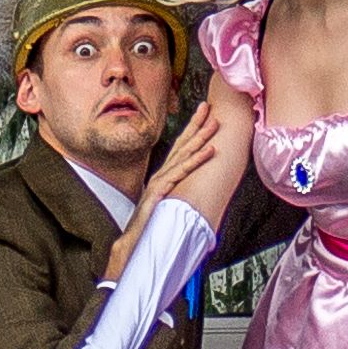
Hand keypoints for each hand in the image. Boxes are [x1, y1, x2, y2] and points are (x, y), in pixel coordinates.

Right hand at [132, 99, 227, 219]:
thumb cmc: (148, 225)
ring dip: (201, 137)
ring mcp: (161, 180)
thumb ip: (174, 196)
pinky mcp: (162, 190)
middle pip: (181, 144)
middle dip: (195, 124)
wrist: (133, 241)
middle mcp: (162, 174)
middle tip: (209, 107)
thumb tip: (188, 193)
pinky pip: (183, 172)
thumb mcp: (163, 206)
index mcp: (163, 176)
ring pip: (185, 154)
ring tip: (214, 124)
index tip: (202, 115)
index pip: (179, 148)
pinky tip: (210, 150)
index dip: (190, 129)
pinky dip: (197, 159)